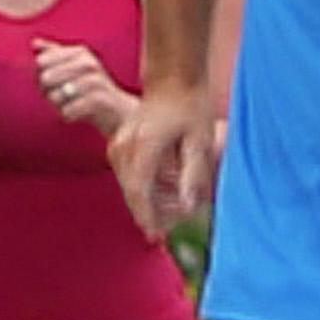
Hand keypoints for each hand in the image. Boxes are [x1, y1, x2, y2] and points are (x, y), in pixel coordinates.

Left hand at [32, 39, 138, 136]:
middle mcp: (89, 63)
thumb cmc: (94, 90)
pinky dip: (67, 115)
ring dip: (58, 105)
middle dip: (48, 91)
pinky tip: (75, 115)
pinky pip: (67, 110)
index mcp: (81, 52)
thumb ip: (55, 54)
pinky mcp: (100, 101)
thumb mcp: (76, 67)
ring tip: (68, 106)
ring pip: (55, 95)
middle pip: (46, 78)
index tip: (54, 83)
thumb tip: (35, 43)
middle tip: (61, 97)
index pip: (41, 61)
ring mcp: (96, 81)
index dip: (41, 75)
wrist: (120, 113)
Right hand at [108, 88, 221, 238]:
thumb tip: (187, 209)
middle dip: (150, 214)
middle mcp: (125, 146)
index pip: (139, 191)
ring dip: (148, 202)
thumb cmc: (191, 108)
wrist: (173, 80)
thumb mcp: (200, 143)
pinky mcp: (120, 144)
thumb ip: (193, 177)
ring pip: (129, 185)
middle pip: (132, 192)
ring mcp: (119, 144)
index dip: (147, 218)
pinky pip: (129, 175)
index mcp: (143, 146)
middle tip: (170, 231)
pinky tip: (164, 194)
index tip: (156, 238)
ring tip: (173, 212)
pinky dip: (144, 189)